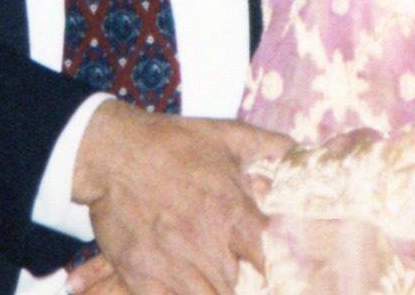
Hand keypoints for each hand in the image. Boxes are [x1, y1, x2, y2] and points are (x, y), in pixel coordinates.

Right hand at [71, 101, 291, 294]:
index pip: (271, 258)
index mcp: (232, 211)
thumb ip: (270, 146)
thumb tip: (304, 151)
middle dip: (247, 286)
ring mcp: (173, 265)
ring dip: (218, 292)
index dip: (280, 268)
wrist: (110, 152)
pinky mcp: (143, 277)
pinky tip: (187, 288)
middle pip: (241, 287)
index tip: (280, 270)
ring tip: (216, 278)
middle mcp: (206, 244)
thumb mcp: (226, 135)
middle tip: (247, 279)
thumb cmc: (171, 141)